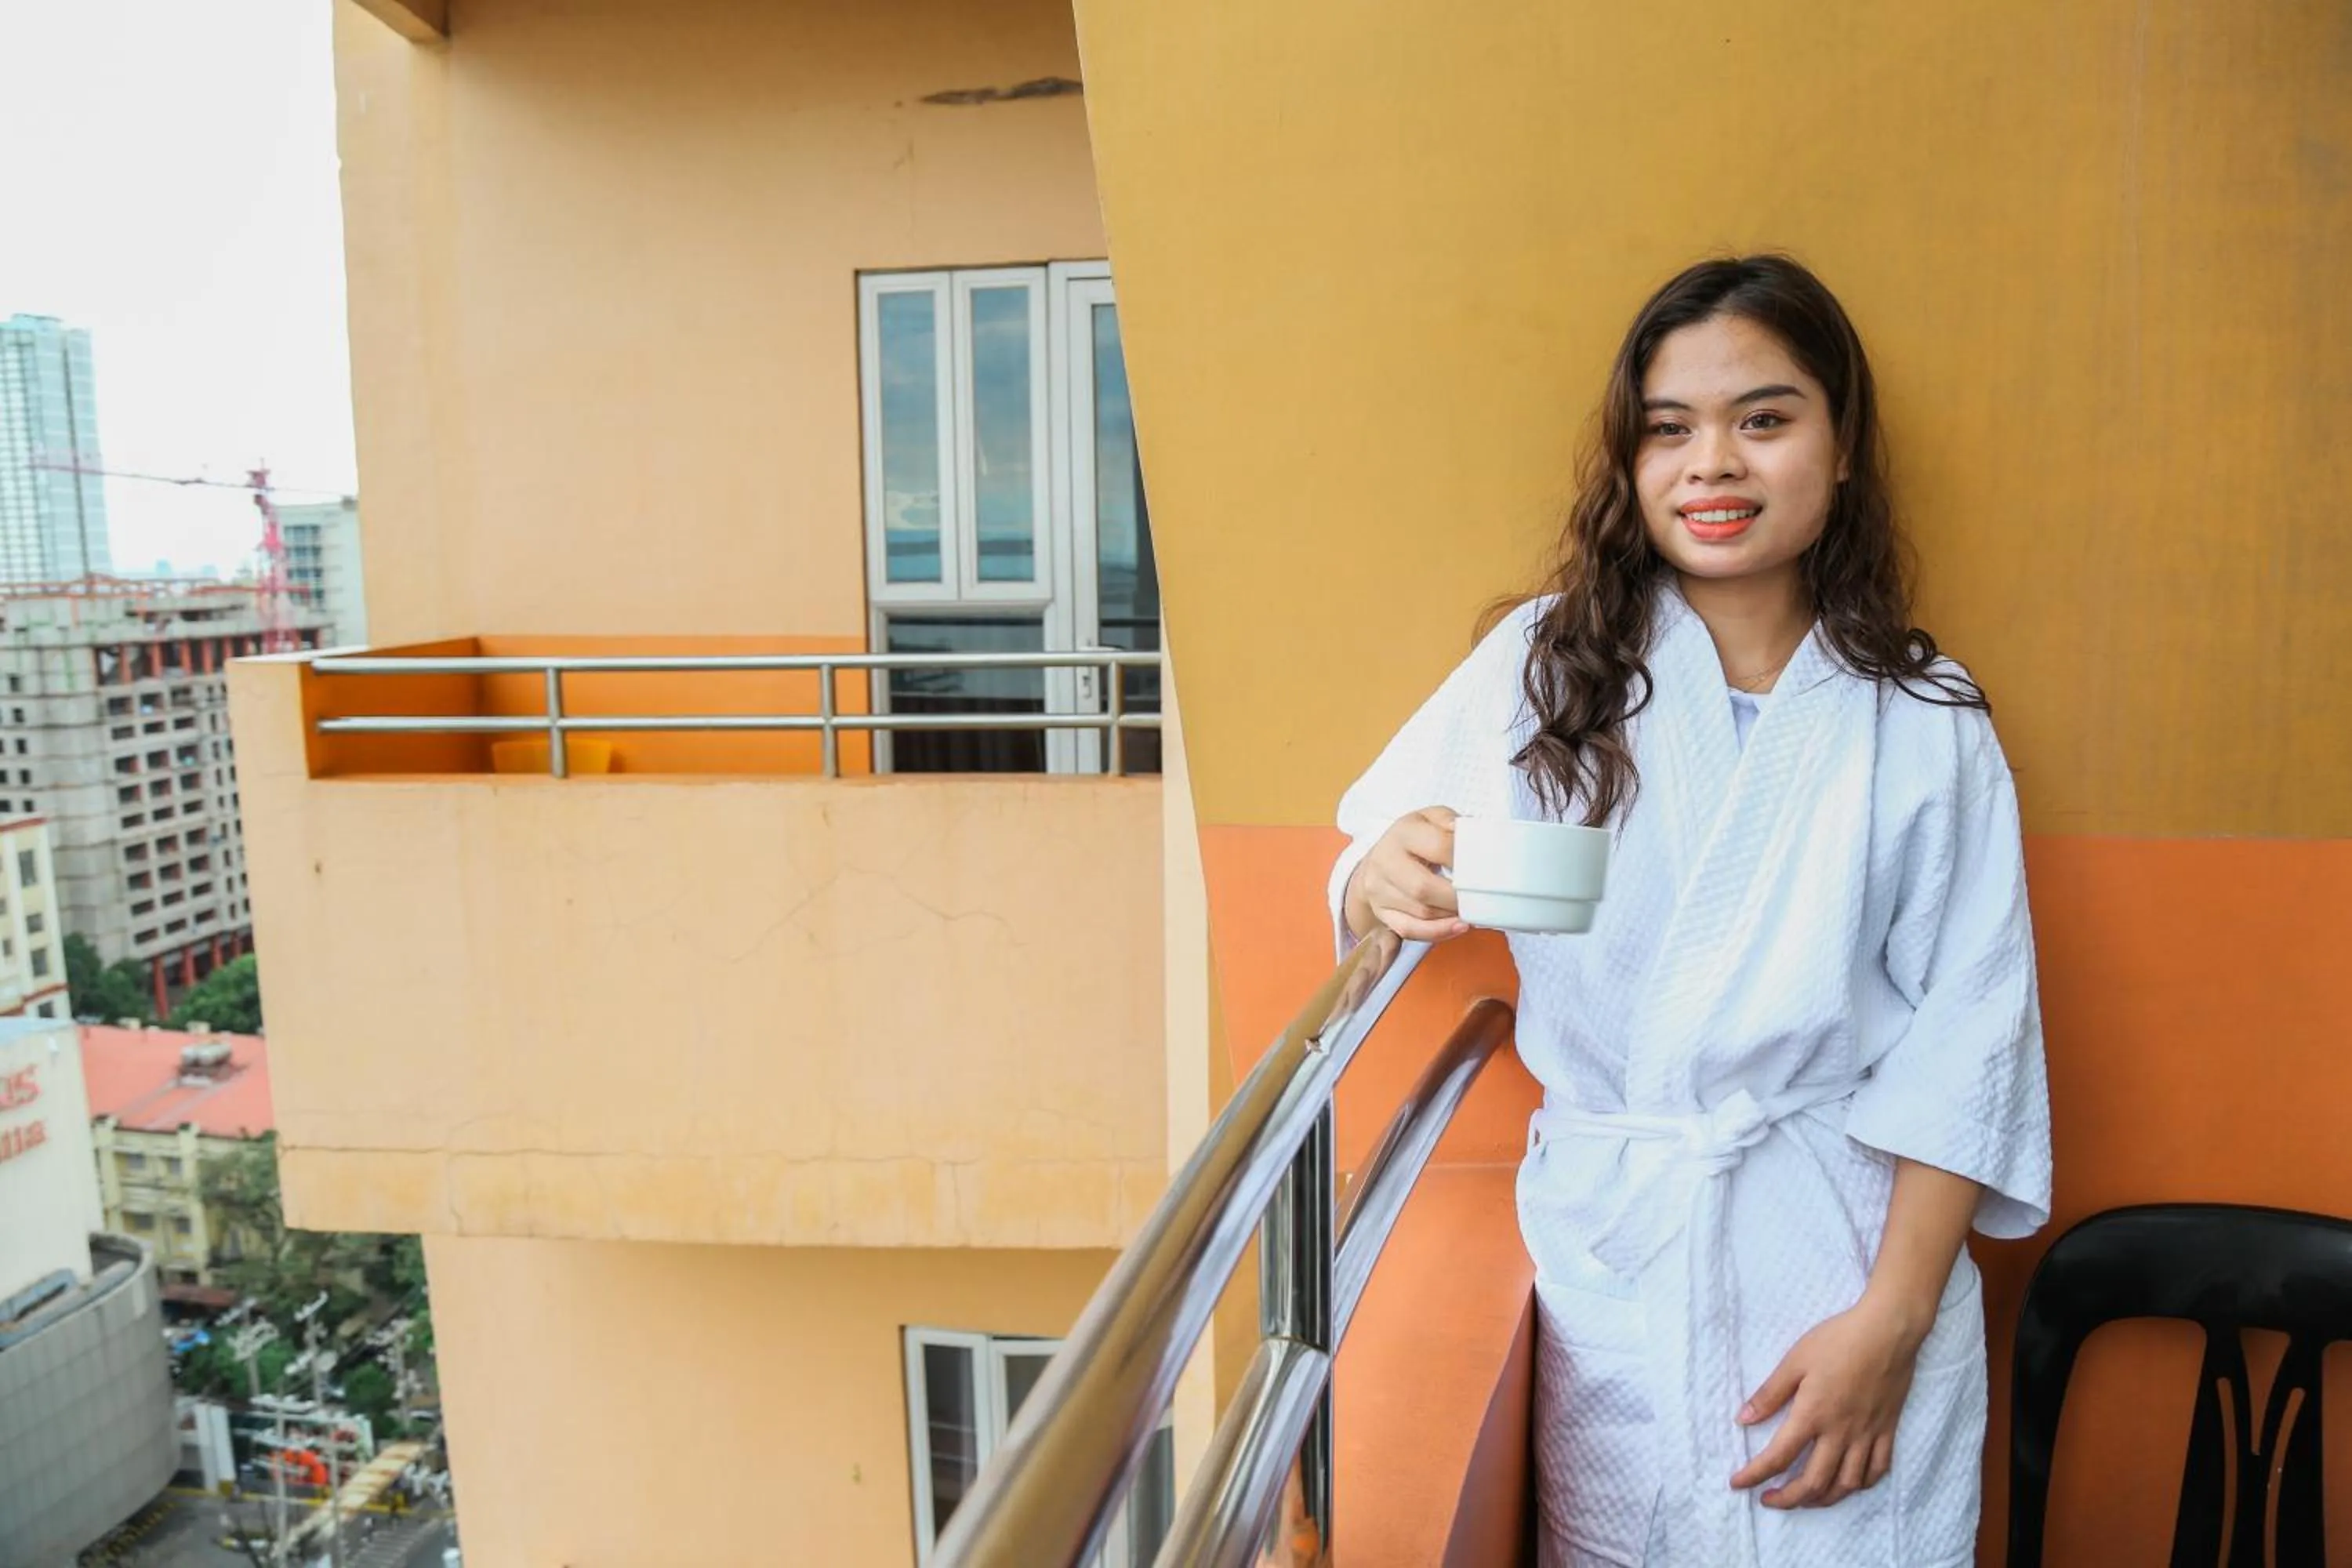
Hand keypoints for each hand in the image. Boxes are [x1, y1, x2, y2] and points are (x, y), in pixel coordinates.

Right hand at [1345, 806, 1468, 942]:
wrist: (1378, 860)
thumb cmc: (1413, 840)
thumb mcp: (1431, 819)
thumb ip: (1451, 822)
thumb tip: (1472, 836)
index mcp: (1403, 833)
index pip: (1439, 847)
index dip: (1466, 860)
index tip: (1485, 869)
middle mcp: (1386, 861)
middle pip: (1423, 887)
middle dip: (1457, 897)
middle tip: (1480, 897)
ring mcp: (1380, 890)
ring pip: (1421, 912)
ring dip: (1452, 915)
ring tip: (1472, 910)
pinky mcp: (1382, 912)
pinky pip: (1409, 930)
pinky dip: (1437, 932)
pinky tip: (1458, 927)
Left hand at [1729, 1294, 1930, 1508]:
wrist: (1888, 1331)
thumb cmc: (1838, 1340)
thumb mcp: (1795, 1361)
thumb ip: (1770, 1394)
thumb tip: (1743, 1420)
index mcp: (1812, 1415)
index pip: (1778, 1457)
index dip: (1754, 1475)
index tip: (1737, 1483)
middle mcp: (1840, 1433)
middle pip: (1813, 1482)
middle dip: (1788, 1499)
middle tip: (1769, 1500)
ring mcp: (1867, 1435)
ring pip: (1846, 1484)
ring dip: (1822, 1499)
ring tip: (1805, 1498)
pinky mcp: (1887, 1430)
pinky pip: (1877, 1470)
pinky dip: (1860, 1485)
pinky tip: (1847, 1484)